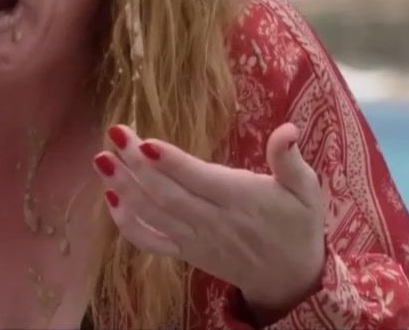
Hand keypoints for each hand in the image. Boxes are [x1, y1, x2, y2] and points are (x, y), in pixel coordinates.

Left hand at [93, 123, 325, 320]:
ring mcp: (195, 239)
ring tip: (102, 160)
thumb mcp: (306, 191)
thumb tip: (288, 129)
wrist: (290, 278)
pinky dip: (128, 226)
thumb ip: (291, 160)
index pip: (200, 180)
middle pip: (168, 194)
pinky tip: (110, 200)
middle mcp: (213, 221)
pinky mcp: (185, 252)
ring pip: (154, 214)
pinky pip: (151, 242)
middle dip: (137, 165)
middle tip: (114, 133)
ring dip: (124, 188)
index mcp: (242, 200)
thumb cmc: (297, 225)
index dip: (171, 162)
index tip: (144, 141)